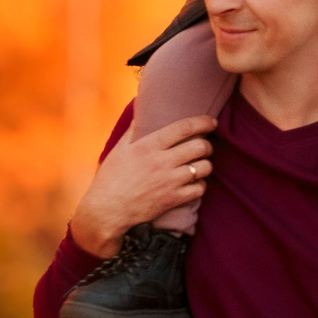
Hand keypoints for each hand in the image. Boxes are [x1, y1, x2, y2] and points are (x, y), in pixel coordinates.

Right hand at [69, 115, 217, 257]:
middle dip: (207, 145)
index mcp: (149, 145)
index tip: (211, 122)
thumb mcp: (119, 149)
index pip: (184, 128)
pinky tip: (193, 183)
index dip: (203, 122)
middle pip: (200, 147)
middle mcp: (162, 161)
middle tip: (204, 147)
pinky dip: (200, 185)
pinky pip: (200, 189)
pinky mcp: (173, 199)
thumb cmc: (111, 178)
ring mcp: (170, 182)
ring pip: (204, 168)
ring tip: (200, 165)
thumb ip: (134, 129)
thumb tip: (140, 107)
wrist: (107, 211)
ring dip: (205, 165)